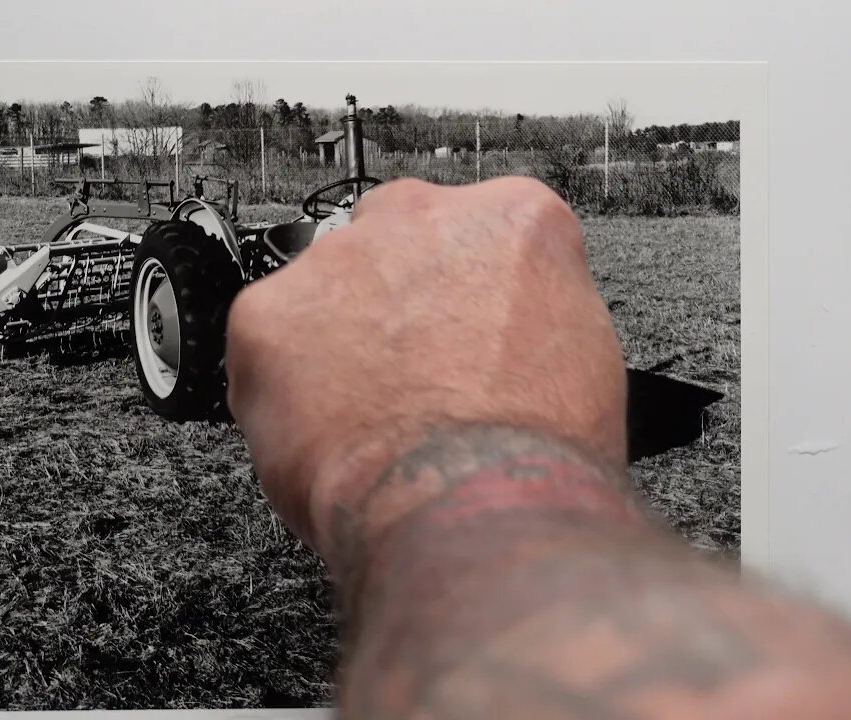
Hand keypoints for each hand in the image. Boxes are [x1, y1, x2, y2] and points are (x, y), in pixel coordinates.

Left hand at [225, 177, 626, 553]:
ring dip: (339, 346)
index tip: (465, 335)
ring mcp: (340, 259)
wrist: (470, 505)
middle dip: (398, 303)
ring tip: (370, 422)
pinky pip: (268, 346)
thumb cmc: (534, 453)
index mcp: (512, 219)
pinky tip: (328, 435)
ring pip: (327, 294)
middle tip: (412, 379)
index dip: (471, 298)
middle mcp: (422, 217)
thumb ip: (530, 314)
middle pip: (396, 245)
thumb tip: (502, 329)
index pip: (482, 234)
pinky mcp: (268, 312)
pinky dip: (285, 391)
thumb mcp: (582, 361)